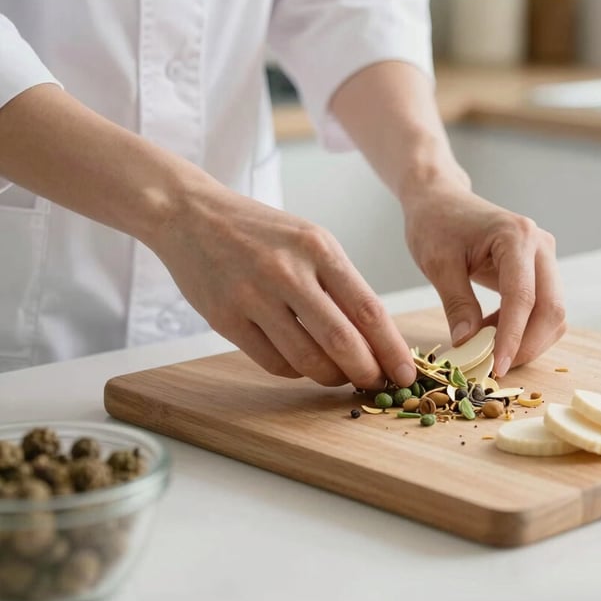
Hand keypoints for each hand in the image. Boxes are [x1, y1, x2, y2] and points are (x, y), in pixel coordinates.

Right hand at [151, 184, 415, 388]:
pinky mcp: (225, 318)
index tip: (406, 372)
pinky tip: (301, 363)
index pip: (368, 309)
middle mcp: (287, 271)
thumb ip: (340, 284)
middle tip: (377, 384)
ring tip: (339, 375)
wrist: (193, 216)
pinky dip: (295, 371)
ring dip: (331, 376)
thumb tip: (375, 338)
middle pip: (341, 339)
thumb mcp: (309, 240)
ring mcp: (253, 296)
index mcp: (318, 248)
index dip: (391, 348)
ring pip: (306, 358)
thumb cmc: (261, 232)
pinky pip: (272, 362)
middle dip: (367, 371)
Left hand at [402, 182, 565, 376]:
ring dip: (527, 339)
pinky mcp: (538, 268)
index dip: (512, 337)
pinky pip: (542, 307)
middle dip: (527, 345)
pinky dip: (523, 328)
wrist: (440, 200)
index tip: (496, 367)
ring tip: (487, 349)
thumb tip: (469, 346)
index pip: (523, 297)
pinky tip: (490, 332)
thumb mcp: (438, 264)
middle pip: (551, 308)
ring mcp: (543, 256)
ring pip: (552, 312)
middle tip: (494, 368)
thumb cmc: (435, 224)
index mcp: (516, 237)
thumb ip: (457, 304)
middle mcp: (539, 245)